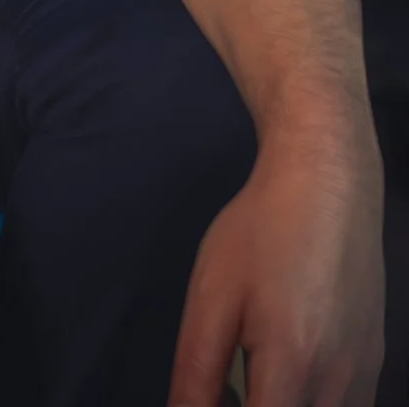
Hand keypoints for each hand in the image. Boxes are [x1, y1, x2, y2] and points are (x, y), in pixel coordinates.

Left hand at [168, 135, 383, 406]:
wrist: (329, 188)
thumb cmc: (261, 234)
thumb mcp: (211, 298)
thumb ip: (196, 371)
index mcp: (294, 367)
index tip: (208, 401)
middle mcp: (340, 383)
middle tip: (229, 384)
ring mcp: (365, 376)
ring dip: (284, 404)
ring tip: (251, 380)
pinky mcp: (375, 363)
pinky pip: (347, 406)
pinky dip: (312, 403)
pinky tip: (282, 376)